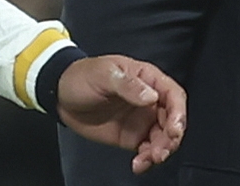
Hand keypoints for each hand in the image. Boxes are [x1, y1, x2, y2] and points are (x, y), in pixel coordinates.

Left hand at [56, 54, 186, 173]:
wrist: (61, 95)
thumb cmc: (82, 76)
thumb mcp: (103, 74)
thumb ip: (128, 85)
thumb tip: (152, 97)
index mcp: (147, 79)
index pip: (173, 95)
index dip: (178, 113)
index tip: (174, 129)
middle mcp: (149, 100)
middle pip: (172, 120)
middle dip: (171, 137)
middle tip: (161, 150)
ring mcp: (141, 119)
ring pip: (163, 138)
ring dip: (161, 151)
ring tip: (149, 159)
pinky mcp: (131, 136)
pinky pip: (147, 150)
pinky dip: (147, 160)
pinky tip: (138, 165)